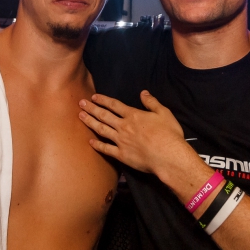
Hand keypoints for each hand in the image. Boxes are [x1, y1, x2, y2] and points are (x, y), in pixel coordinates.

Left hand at [80, 91, 207, 185]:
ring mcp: (121, 141)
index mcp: (133, 115)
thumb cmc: (169, 134)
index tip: (94, 97)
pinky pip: (106, 149)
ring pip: (101, 130)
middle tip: (80, 103)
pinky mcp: (121, 155)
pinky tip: (90, 141)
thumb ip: (152, 102)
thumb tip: (143, 92)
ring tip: (80, 116)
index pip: (114, 105)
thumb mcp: (164, 113)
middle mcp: (124, 126)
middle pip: (104, 115)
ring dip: (90, 122)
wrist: (168, 156)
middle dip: (91, 108)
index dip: (103, 100)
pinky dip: (97, 145)